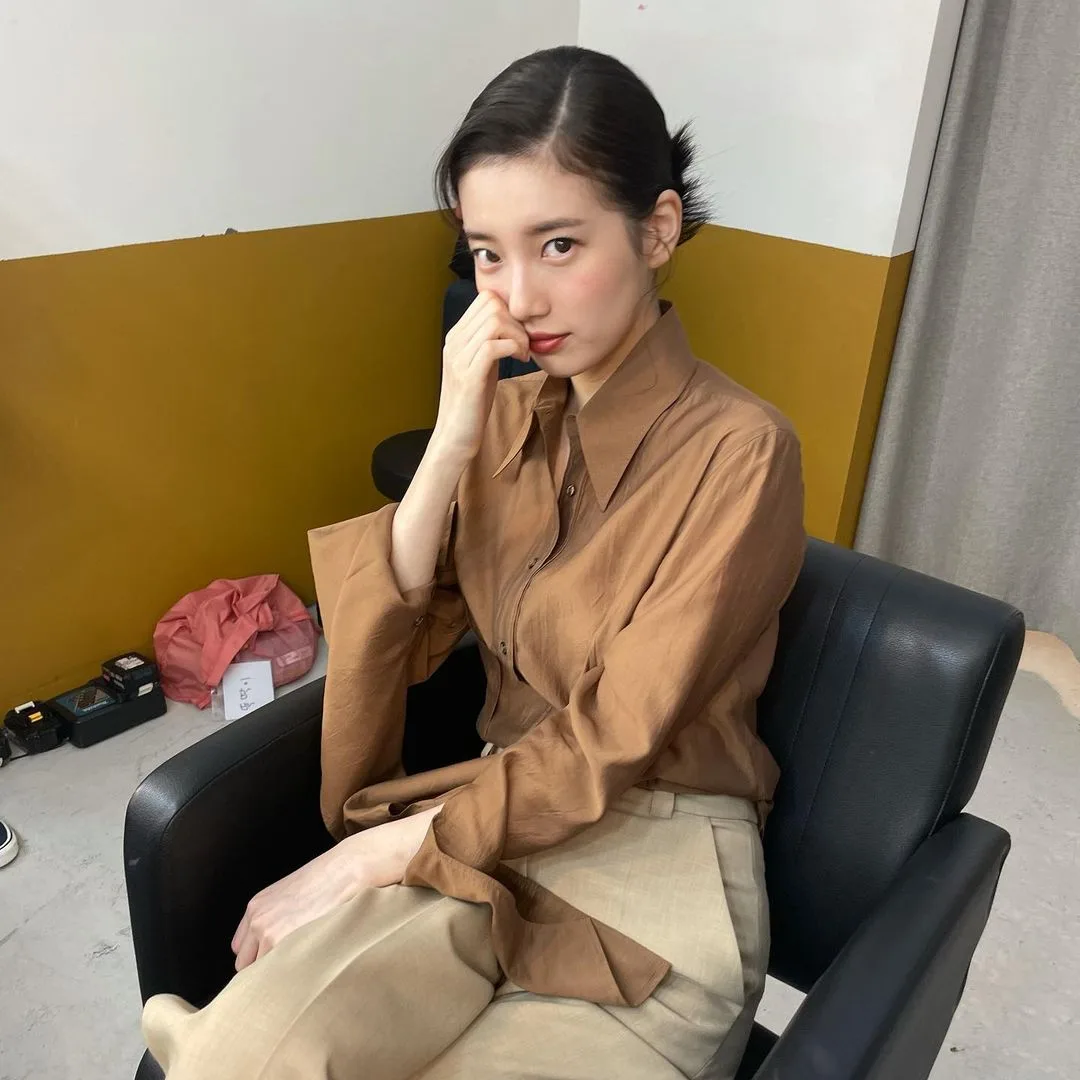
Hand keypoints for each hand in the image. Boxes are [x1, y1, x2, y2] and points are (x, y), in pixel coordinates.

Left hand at [230, 808, 439, 970]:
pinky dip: (286, 974)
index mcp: (256, 907)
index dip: (257, 956)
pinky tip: (305, 963)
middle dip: (263, 968)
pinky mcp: (282, 942)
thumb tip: (272, 947)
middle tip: (288, 964)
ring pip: (259, 972)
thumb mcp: (290, 896)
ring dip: (276, 973)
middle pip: (244, 963)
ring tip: (300, 964)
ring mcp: (267, 932)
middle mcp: (256, 920)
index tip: (274, 959)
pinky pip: (275, 973)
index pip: (241, 948)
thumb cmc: (326, 881)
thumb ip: (274, 919)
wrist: (344, 870)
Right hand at [432, 290, 529, 460]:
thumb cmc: (473, 402)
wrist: (456, 435)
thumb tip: (512, 324)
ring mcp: (459, 358)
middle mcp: (454, 342)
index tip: (519, 334)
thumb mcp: (481, 364)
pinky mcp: (468, 376)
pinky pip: (494, 346)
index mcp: (456, 336)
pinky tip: (519, 361)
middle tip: (524, 345)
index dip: (510, 311)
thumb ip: (489, 342)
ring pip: (495, 322)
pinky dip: (514, 349)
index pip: (486, 298)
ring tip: (522, 354)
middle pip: (492, 305)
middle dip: (517, 321)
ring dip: (518, 336)